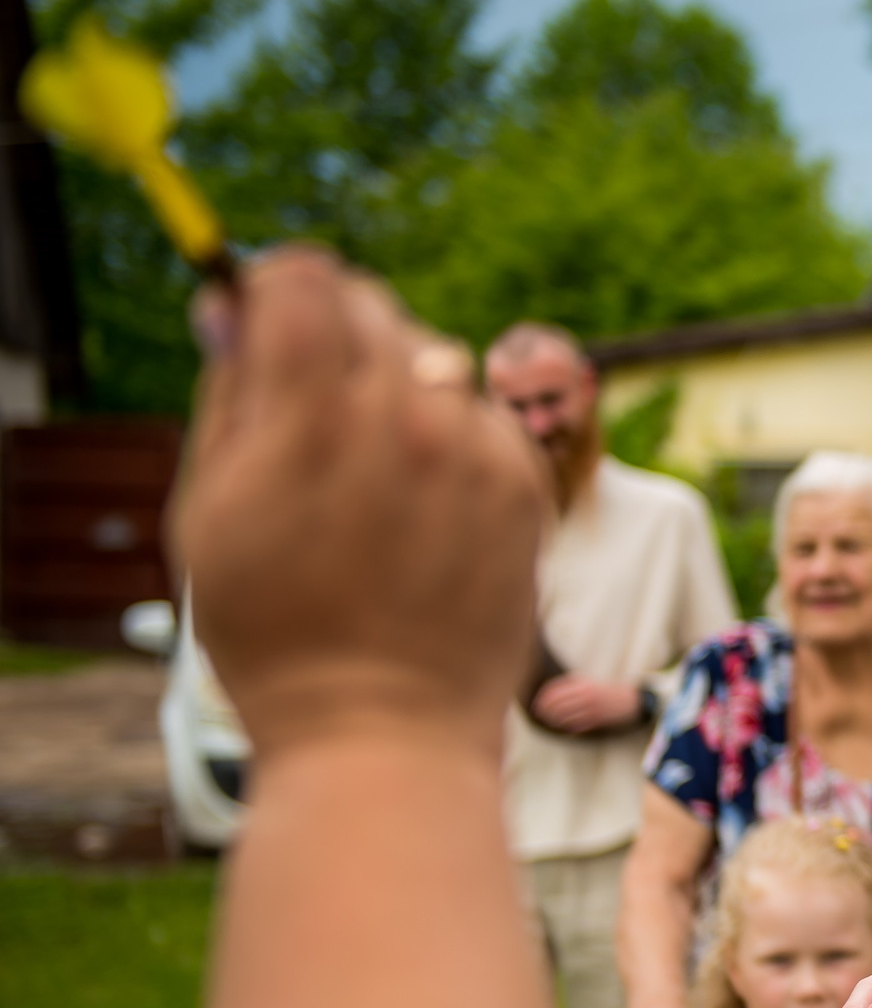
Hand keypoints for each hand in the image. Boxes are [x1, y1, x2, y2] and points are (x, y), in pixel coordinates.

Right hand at [175, 247, 544, 762]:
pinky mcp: (525, 485)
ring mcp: (475, 450)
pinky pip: (487, 418)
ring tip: (375, 479)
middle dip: (337, 339)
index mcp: (310, 417)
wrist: (384, 728)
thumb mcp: (211, 513)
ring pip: (436, 359)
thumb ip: (229, 396)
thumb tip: (229, 309)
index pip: (307, 278)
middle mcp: (404, 418)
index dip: (280, 290)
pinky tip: (428, 509)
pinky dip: (457, 441)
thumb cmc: (276, 632)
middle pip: (374, 306)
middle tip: (315, 414)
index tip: (269, 321)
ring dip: (402, 392)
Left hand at [531, 673, 641, 732]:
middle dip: (545, 711)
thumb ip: (569, 685)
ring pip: (565, 717)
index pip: (555, 690)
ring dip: (555, 720)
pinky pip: (576, 725)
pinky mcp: (597, 720)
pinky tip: (565, 726)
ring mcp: (591, 708)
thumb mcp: (587, 681)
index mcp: (582, 683)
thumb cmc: (604, 690)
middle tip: (540, 714)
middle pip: (557, 704)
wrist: (629, 699)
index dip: (543, 698)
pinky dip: (568, 726)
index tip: (537, 703)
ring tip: (551, 721)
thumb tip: (548, 693)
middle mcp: (586, 695)